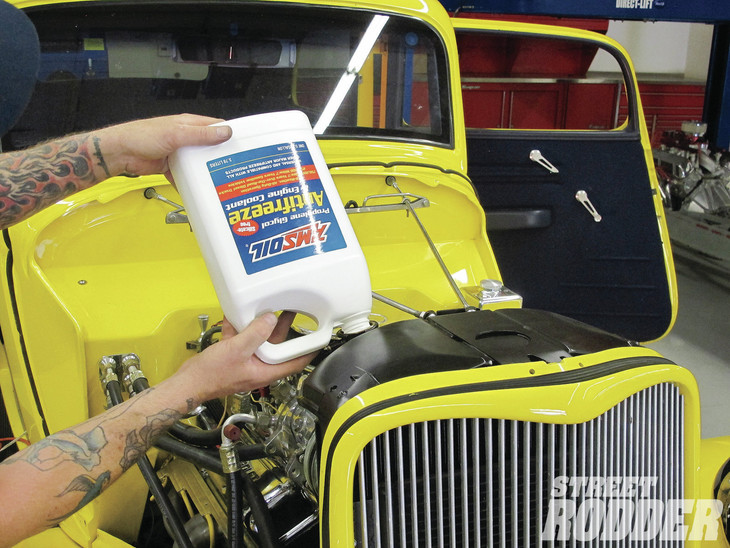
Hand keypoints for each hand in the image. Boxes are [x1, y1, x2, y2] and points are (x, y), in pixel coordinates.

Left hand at [95, 114, 231, 178]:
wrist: (120, 153)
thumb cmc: (140, 136)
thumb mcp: (176, 134)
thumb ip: (201, 135)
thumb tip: (224, 132)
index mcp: (189, 124)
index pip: (216, 127)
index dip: (229, 135)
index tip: (242, 145)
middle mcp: (185, 137)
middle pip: (209, 147)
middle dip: (220, 156)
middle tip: (233, 166)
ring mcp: (179, 152)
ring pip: (198, 163)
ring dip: (204, 171)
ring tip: (217, 179)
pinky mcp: (171, 166)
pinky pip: (186, 174)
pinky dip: (190, 182)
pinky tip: (196, 187)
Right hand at [176, 312, 313, 401]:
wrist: (187, 382)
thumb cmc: (211, 375)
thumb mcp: (237, 350)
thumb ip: (255, 333)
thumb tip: (270, 319)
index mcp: (265, 371)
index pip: (295, 363)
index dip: (309, 351)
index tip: (319, 338)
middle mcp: (259, 367)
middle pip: (278, 347)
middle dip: (285, 329)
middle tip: (293, 311)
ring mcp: (246, 361)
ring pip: (260, 340)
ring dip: (262, 325)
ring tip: (270, 307)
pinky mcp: (234, 356)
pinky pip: (243, 338)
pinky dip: (241, 326)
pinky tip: (238, 313)